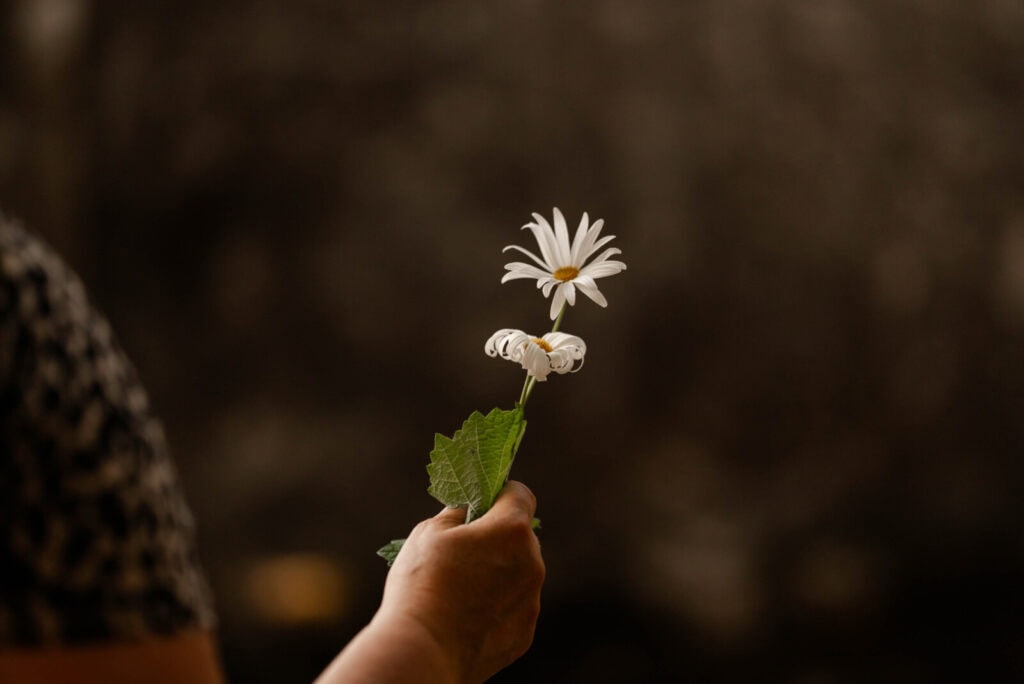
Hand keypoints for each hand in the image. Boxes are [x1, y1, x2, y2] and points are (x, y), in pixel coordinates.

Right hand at [377, 481, 544, 681]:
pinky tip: (466, 617)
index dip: (500, 494)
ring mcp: (531, 601)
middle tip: (461, 551)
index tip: (481, 504)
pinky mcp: (524, 633)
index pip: (520, 495)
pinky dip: (497, 607)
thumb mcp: (428, 533)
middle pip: (520, 537)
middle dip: (496, 538)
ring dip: (498, 573)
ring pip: (519, 574)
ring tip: (459, 590)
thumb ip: (456, 515)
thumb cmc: (422, 584)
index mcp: (512, 530)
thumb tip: (466, 511)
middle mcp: (532, 563)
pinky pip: (514, 607)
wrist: (423, 650)